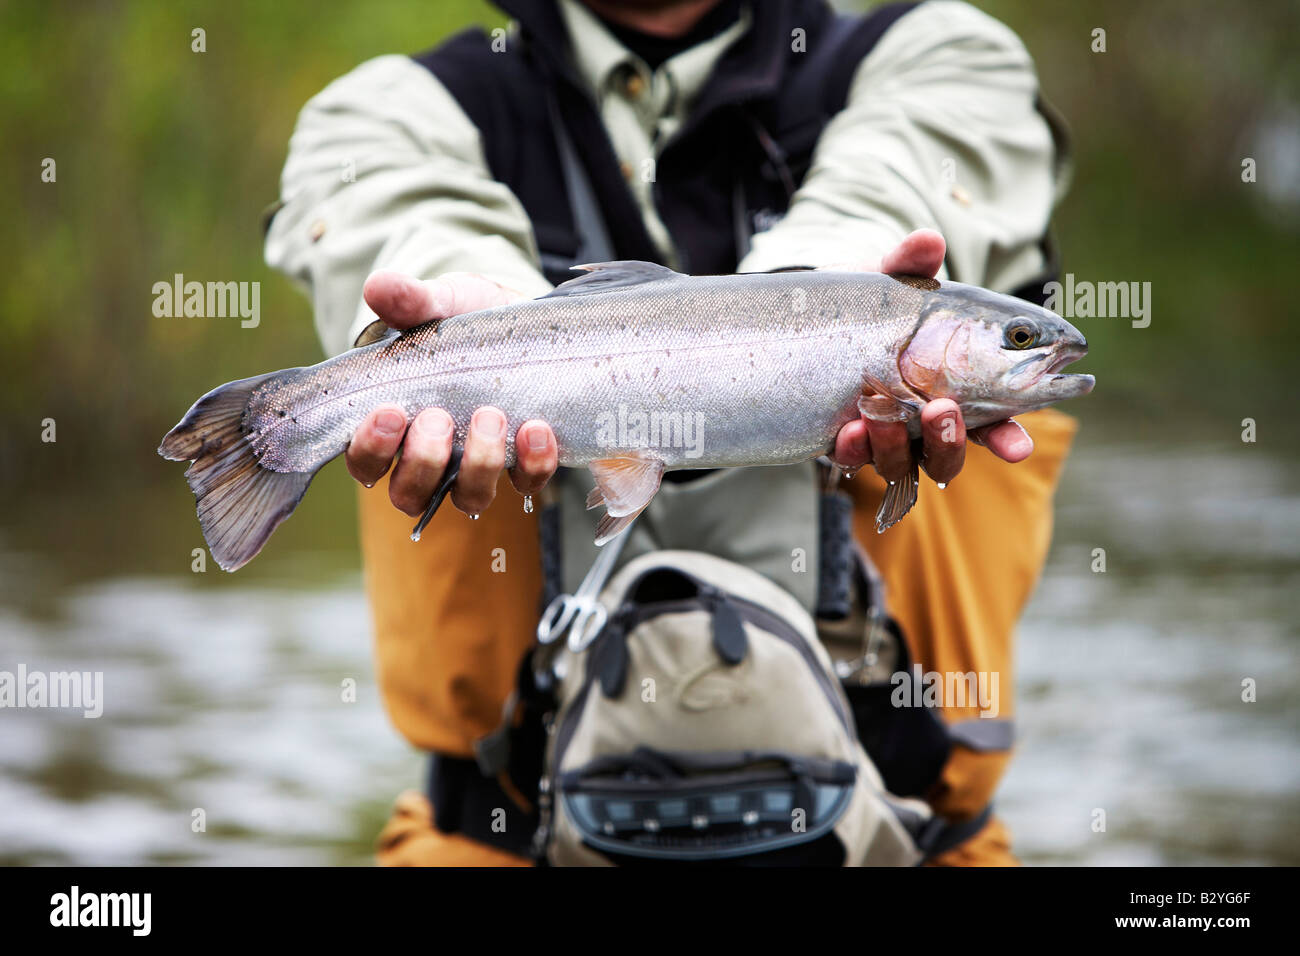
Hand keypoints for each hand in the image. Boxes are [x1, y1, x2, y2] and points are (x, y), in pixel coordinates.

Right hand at [345, 271, 557, 516]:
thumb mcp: (438, 304)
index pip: (365, 460)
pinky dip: (532, 462)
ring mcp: (478, 468)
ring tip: (490, 416)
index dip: (370, 448)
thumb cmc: (464, 323)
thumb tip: (377, 286)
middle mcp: (431, 461)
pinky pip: (527, 482)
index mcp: (394, 428)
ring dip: (478, 465)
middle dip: (423, 461)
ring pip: (468, 497)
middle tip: (438, 419)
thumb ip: (410, 300)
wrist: (524, 323)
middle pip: (410, 492)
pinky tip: (536, 428)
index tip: (388, 413)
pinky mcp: (523, 463)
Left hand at [829, 229, 1033, 484]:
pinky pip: (853, 458)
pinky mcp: (843, 439)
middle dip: (948, 440)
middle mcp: (920, 421)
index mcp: (955, 389)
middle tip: (943, 409)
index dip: (1006, 438)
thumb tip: (928, 241)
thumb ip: (910, 266)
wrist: (808, 316)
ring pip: (901, 463)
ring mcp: (881, 435)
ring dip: (895, 444)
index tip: (1017, 447)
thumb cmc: (870, 304)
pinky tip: (852, 428)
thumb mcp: (890, 283)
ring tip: (883, 414)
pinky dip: (855, 446)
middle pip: (946, 453)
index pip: (992, 423)